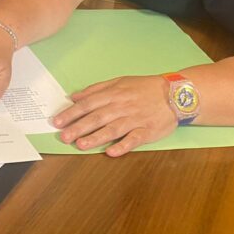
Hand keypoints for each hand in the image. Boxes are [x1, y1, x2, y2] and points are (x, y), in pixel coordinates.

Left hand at [52, 75, 176, 156]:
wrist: (175, 94)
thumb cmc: (144, 88)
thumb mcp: (119, 81)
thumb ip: (96, 89)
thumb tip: (75, 97)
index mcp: (114, 94)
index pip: (88, 104)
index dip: (71, 113)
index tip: (57, 121)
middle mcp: (122, 107)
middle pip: (97, 117)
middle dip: (79, 127)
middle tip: (63, 136)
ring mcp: (135, 119)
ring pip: (113, 129)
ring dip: (96, 137)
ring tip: (81, 145)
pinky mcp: (148, 131)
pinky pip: (134, 139)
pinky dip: (123, 146)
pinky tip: (111, 152)